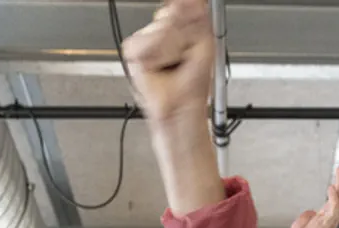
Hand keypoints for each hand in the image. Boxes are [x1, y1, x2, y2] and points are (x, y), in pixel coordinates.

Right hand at [123, 0, 215, 127]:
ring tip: (173, 64)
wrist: (180, 106)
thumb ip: (200, 20)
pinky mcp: (133, 51)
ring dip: (171, 50)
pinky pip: (144, 44)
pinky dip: (156, 57)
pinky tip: (159, 66)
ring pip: (158, 30)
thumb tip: (195, 1)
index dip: (183, 6)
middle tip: (184, 55)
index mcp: (179, 28)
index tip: (192, 6)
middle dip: (181, 36)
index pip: (179, 5)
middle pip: (168, 14)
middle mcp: (160, 31)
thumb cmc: (192, 83)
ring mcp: (146, 40)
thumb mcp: (206, 46)